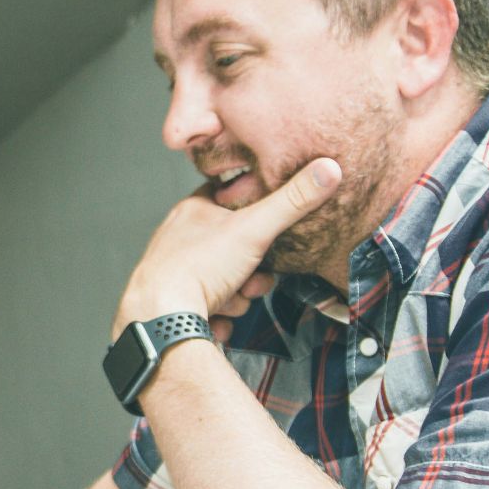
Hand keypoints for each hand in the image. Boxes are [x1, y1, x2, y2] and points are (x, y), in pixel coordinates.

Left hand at [113, 158, 341, 343]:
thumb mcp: (254, 228)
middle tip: (252, 280)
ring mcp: (173, 273)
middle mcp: (179, 239)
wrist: (161, 318)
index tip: (267, 232)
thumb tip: (328, 169)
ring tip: (228, 301)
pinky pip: (208, 309)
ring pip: (224, 282)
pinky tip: (214, 319)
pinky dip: (217, 317)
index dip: (256, 216)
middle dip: (252, 272)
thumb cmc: (199, 268)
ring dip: (236, 297)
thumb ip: (292, 201)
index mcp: (193, 211)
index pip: (231, 199)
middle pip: (234, 249)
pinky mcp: (172, 304)